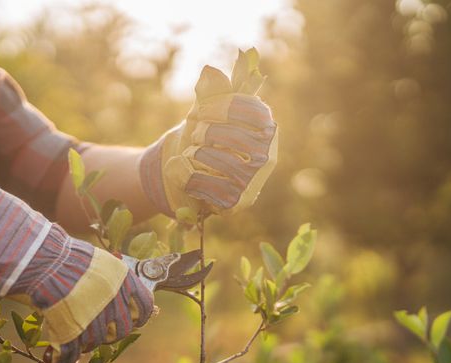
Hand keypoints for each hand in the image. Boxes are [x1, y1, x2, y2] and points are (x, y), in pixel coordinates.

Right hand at [0, 184, 153, 362]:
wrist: (38, 258)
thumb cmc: (62, 255)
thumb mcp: (97, 261)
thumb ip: (112, 280)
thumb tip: (127, 298)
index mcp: (122, 280)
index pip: (146, 308)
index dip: (138, 317)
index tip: (131, 319)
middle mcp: (112, 301)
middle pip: (120, 330)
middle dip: (108, 332)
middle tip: (93, 328)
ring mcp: (92, 319)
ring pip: (94, 343)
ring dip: (82, 343)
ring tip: (69, 336)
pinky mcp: (70, 331)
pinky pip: (69, 355)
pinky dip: (59, 361)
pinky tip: (50, 361)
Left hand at [139, 51, 277, 216]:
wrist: (185, 177)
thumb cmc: (202, 141)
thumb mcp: (205, 113)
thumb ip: (210, 92)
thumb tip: (210, 71)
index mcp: (267, 127)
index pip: (248, 110)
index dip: (218, 108)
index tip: (200, 112)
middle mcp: (267, 155)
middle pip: (230, 135)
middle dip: (204, 132)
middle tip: (197, 136)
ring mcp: (253, 181)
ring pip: (214, 159)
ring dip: (193, 154)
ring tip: (193, 155)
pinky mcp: (236, 203)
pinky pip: (201, 182)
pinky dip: (183, 173)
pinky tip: (183, 170)